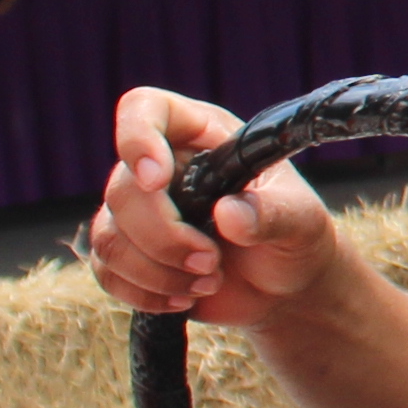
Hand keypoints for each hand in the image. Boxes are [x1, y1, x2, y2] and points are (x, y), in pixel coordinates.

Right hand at [85, 84, 339, 328]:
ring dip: (156, 271)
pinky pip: (105, 271)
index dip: (137, 139)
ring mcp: (140, 211)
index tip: (157, 180)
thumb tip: (229, 213)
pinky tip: (185, 298)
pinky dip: (144, 293)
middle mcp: (161, 166)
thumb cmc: (295, 237)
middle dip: (164, 237)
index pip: (144, 109)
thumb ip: (272, 214)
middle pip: (122, 190)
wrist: (285, 287)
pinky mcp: (129, 253)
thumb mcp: (301, 221)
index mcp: (202, 135)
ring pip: (108, 237)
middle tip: (211, 261)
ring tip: (209, 280)